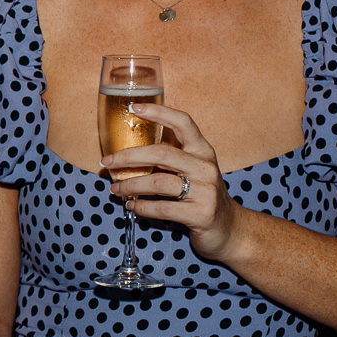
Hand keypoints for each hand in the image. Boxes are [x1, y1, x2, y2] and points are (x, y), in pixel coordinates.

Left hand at [99, 102, 245, 263]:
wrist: (230, 228)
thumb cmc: (202, 195)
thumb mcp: (193, 170)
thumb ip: (170, 159)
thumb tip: (126, 154)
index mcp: (203, 151)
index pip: (183, 123)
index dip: (159, 112)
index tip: (133, 108)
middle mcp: (206, 167)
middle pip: (161, 153)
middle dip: (128, 157)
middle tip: (106, 162)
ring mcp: (206, 191)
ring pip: (157, 182)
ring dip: (130, 185)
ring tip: (115, 189)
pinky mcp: (200, 214)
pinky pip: (162, 208)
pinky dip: (141, 207)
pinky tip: (132, 206)